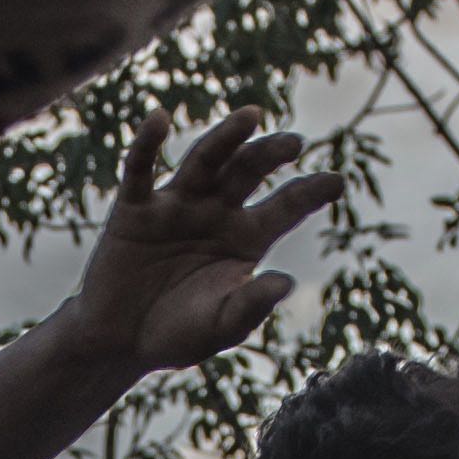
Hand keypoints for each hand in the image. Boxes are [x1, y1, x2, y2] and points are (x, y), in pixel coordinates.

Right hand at [55, 110, 353, 378]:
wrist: (120, 342)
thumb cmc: (177, 334)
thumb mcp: (220, 327)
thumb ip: (249, 306)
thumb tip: (285, 283)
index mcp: (247, 238)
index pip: (286, 207)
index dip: (310, 193)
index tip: (337, 182)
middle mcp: (216, 212)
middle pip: (248, 171)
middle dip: (271, 154)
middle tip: (294, 142)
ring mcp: (176, 205)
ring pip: (205, 160)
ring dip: (226, 137)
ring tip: (251, 116)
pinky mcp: (135, 208)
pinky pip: (140, 170)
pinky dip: (147, 144)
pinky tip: (159, 119)